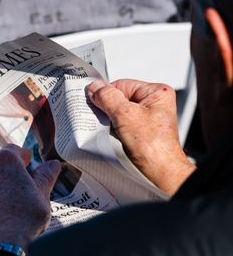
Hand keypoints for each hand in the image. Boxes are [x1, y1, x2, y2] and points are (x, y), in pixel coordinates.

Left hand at [0, 144, 60, 250]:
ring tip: (8, 210)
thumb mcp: (42, 196)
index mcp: (4, 162)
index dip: (24, 159)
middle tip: (22, 192)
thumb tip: (52, 164)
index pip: (14, 150)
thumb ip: (45, 177)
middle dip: (9, 176)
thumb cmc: (23, 219)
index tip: (31, 169)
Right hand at [89, 79, 195, 194]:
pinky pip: (123, 124)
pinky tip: (114, 135)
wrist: (160, 171)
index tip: (94, 101)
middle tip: (103, 118)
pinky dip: (115, 129)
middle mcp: (155, 103)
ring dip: (111, 120)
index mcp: (157, 92)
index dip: (107, 94)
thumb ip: (108, 98)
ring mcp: (149, 118)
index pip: (122, 84)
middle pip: (120, 98)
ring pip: (120, 112)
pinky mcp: (143, 132)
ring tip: (112, 129)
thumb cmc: (153, 146)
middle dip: (108, 108)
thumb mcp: (125, 115)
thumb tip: (95, 87)